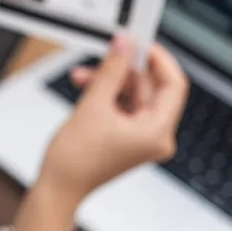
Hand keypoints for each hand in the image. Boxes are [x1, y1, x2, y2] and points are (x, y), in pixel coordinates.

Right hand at [36, 36, 188, 204]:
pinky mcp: (127, 139)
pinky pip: (124, 107)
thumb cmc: (75, 161)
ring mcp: (142, 139)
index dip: (158, 59)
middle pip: (150, 89)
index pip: (173, 85)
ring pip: (133, 96)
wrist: (58, 187)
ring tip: (84, 76)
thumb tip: (124, 45)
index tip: (140, 43)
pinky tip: (87, 88)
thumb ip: (111, 70)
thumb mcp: (93, 105)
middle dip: (124, 70)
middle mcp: (156, 137)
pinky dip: (107, 95)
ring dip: (110, 82)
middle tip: (106, 53)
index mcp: (157, 132)